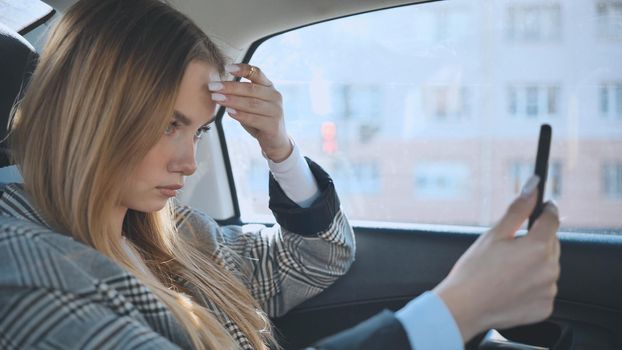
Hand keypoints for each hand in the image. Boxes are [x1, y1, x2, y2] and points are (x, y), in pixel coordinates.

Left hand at [208, 63, 291, 161]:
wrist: (275, 141)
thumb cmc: (259, 119)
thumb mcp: (251, 104)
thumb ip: (241, 95)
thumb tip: (218, 87)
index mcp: (269, 87)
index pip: (257, 73)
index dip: (242, 69)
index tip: (227, 68)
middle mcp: (275, 97)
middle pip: (251, 89)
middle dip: (230, 87)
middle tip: (213, 86)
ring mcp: (276, 111)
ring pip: (251, 103)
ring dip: (232, 100)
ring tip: (216, 98)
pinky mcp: (273, 125)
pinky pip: (254, 119)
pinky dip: (240, 115)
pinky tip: (229, 112)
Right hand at [434, 176, 560, 342]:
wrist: (464, 307)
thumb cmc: (474, 270)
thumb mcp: (494, 234)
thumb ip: (518, 209)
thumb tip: (533, 185)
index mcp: (538, 247)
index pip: (552, 219)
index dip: (546, 210)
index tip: (542, 207)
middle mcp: (550, 269)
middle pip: (551, 243)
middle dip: (535, 240)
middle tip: (509, 247)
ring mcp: (549, 290)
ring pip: (548, 267)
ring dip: (534, 263)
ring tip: (506, 269)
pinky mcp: (545, 307)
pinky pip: (544, 288)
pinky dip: (532, 285)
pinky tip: (511, 285)